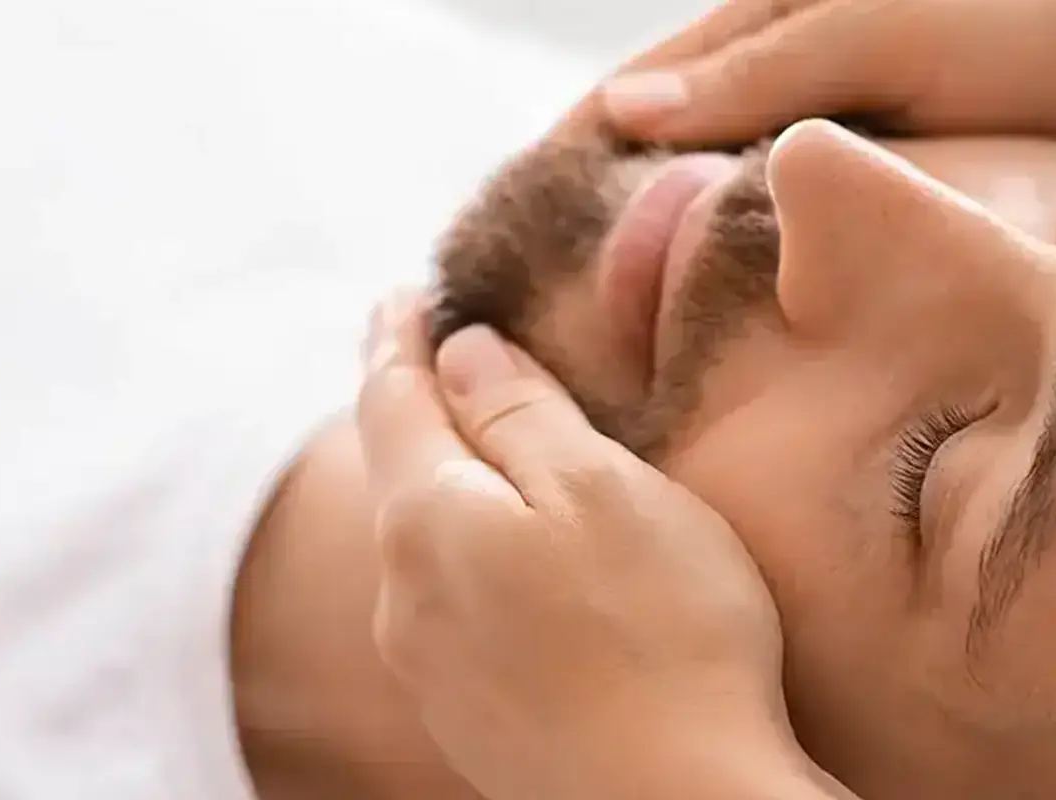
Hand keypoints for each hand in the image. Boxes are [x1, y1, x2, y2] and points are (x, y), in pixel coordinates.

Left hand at [356, 294, 810, 799]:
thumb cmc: (665, 637)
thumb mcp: (604, 489)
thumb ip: (522, 412)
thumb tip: (458, 351)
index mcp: (426, 519)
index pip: (391, 398)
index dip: (397, 336)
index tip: (402, 292)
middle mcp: (402, 596)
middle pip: (398, 474)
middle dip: (414, 408)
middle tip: (429, 354)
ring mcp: (431, 669)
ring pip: (423, 544)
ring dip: (445, 483)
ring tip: (475, 447)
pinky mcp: (471, 718)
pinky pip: (451, 604)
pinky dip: (471, 553)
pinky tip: (511, 559)